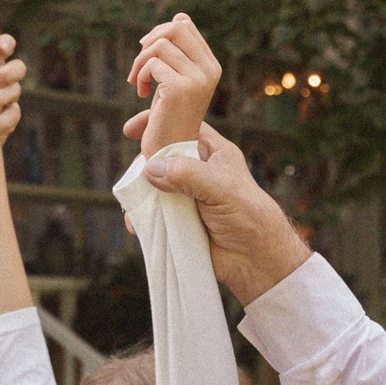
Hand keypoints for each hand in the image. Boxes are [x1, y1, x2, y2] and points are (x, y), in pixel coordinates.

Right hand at [123, 121, 310, 304]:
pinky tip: (138, 225)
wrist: (254, 260)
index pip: (182, 127)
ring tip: (136, 205)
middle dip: (144, 165)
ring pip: (152, 187)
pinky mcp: (178, 221)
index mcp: (212, 153)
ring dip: (140, 195)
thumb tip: (150, 169)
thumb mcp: (220, 187)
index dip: (158, 124)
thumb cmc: (248, 215)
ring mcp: (186, 197)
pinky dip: (142, 218)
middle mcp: (197, 172)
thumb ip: (187, 174)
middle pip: (161, 158)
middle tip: (137, 178)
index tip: (131, 130)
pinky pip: (152, 214)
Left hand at [127, 12, 221, 154]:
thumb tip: (180, 14)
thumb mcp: (177, 76)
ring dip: (140, 62)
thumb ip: (179, 50)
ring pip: (160, 45)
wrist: (169, 152)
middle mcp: (209, 71)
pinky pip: (152, 64)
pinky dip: (140, 76)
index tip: (148, 52)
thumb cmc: (169, 115)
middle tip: (140, 64)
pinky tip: (142, 93)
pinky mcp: (180, 88)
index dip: (160, 32)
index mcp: (211, 66)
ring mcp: (197, 79)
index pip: (185, 25)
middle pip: (176, 27)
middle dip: (150, 41)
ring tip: (138, 82)